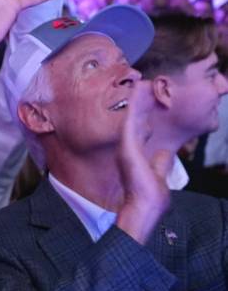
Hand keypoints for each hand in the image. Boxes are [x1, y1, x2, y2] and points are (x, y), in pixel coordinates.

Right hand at [116, 81, 171, 243]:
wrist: (144, 207)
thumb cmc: (151, 196)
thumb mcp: (159, 173)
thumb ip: (160, 161)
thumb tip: (166, 152)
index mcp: (135, 155)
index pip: (140, 130)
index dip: (144, 115)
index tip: (149, 102)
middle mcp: (128, 149)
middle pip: (135, 121)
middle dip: (140, 103)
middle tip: (144, 86)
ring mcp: (126, 147)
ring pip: (132, 118)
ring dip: (137, 100)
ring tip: (140, 83)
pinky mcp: (127, 146)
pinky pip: (130, 121)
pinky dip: (134, 106)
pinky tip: (138, 91)